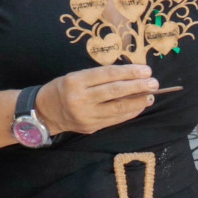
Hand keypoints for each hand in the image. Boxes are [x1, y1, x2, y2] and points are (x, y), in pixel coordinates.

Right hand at [37, 65, 159, 134]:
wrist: (43, 112)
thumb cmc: (63, 89)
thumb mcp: (76, 76)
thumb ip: (100, 77)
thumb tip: (131, 76)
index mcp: (75, 81)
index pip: (108, 74)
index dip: (129, 72)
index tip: (146, 70)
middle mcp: (80, 98)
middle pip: (115, 91)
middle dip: (138, 86)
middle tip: (154, 83)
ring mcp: (86, 115)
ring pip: (118, 108)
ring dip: (138, 101)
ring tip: (150, 96)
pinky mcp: (90, 126)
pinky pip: (115, 119)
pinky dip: (130, 112)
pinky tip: (139, 106)